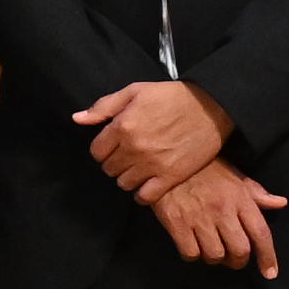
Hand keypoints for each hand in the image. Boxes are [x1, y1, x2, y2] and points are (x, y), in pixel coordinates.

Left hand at [77, 78, 232, 195]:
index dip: (103, 149)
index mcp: (122, 126)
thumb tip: (77, 119)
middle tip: (127, 156)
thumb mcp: (134, 92)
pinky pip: (146, 197)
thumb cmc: (172, 96)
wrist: (211, 107)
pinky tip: (146, 185)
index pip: (96, 152)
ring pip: (124, 184)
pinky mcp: (172, 177)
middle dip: (114, 163)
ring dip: (128, 177)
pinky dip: (142, 194)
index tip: (113, 146)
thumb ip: (103, 107)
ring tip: (138, 168)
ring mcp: (153, 165)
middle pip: (109, 169)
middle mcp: (134, 148)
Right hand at [149, 160, 285, 272]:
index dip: (268, 256)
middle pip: (239, 250)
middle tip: (232, 259)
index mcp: (240, 198)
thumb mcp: (233, 175)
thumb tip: (281, 203)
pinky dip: (193, 255)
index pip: (261, 233)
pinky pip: (190, 253)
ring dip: (214, 258)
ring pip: (215, 255)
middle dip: (238, 261)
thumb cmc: (204, 169)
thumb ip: (256, 193)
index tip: (270, 273)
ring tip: (210, 249)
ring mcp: (199, 217)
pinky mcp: (176, 222)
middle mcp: (222, 209)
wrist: (166, 160)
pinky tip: (191, 245)